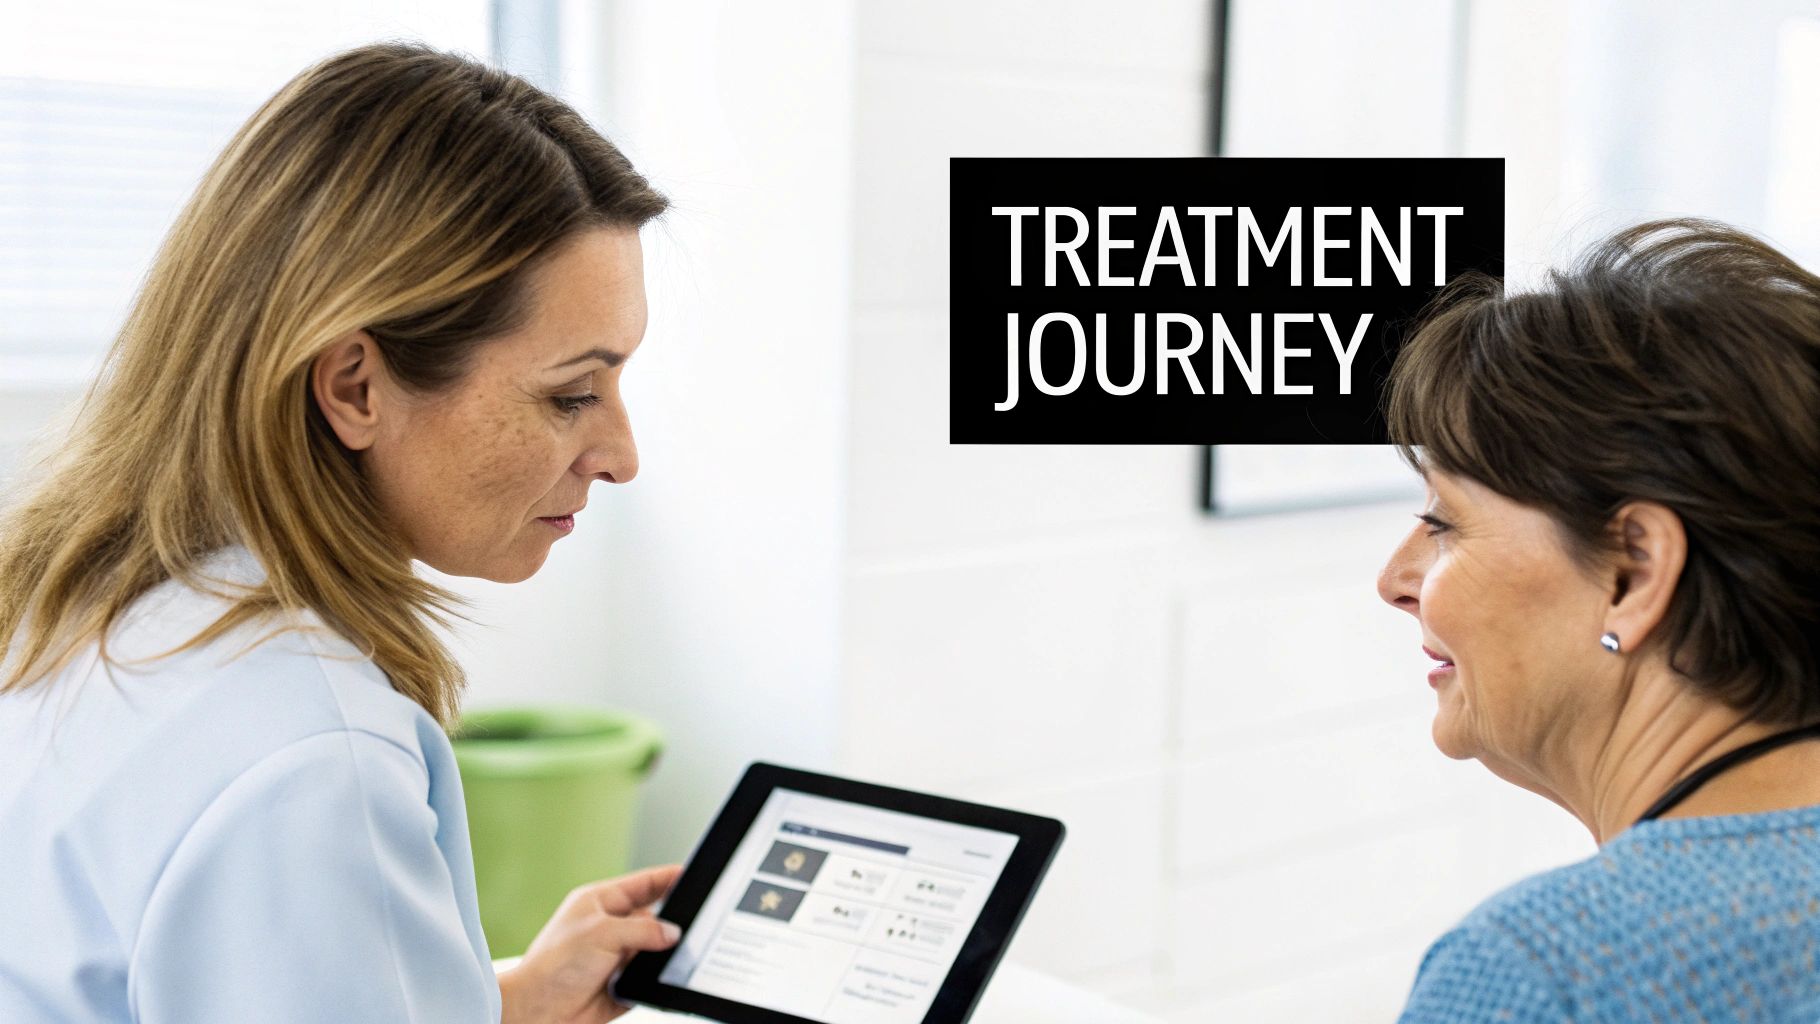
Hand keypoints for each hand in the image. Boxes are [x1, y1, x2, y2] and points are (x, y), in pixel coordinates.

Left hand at [499, 864, 683, 1023]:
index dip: (669, 877)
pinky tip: (661, 978)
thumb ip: (643, 929)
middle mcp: (611, 927)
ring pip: (656, 949)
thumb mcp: (602, 934)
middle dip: (672, 921)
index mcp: (602, 902)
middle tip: (693, 922)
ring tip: (674, 954)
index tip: (693, 874)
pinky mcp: (623, 983)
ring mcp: (617, 955)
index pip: (644, 884)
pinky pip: (651, 977)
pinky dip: (658, 978)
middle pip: (655, 917)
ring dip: (664, 953)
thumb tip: (673, 933)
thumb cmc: (553, 966)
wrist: (538, 1011)